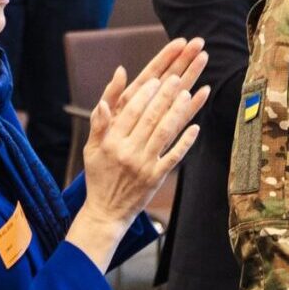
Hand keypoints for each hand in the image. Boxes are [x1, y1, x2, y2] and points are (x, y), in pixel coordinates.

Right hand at [72, 37, 209, 265]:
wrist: (106, 212)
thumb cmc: (99, 175)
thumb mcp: (92, 148)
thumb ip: (99, 122)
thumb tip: (105, 100)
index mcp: (112, 142)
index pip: (131, 111)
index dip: (146, 93)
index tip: (158, 78)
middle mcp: (128, 152)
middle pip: (151, 118)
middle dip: (166, 95)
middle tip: (179, 77)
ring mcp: (144, 165)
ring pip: (164, 133)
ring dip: (179, 112)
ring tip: (190, 94)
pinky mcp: (157, 178)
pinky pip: (174, 157)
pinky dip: (185, 141)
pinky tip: (196, 127)